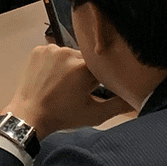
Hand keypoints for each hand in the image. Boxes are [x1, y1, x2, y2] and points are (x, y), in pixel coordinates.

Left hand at [2, 45, 131, 135]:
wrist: (29, 115)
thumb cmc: (62, 116)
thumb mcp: (94, 114)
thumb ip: (118, 106)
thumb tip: (137, 100)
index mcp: (83, 67)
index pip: (102, 66)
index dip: (100, 78)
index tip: (93, 89)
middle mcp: (67, 53)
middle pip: (85, 59)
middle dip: (84, 72)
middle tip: (76, 90)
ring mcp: (51, 49)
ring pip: (70, 55)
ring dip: (70, 66)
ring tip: (62, 84)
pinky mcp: (38, 50)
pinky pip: (54, 53)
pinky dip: (56, 62)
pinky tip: (51, 77)